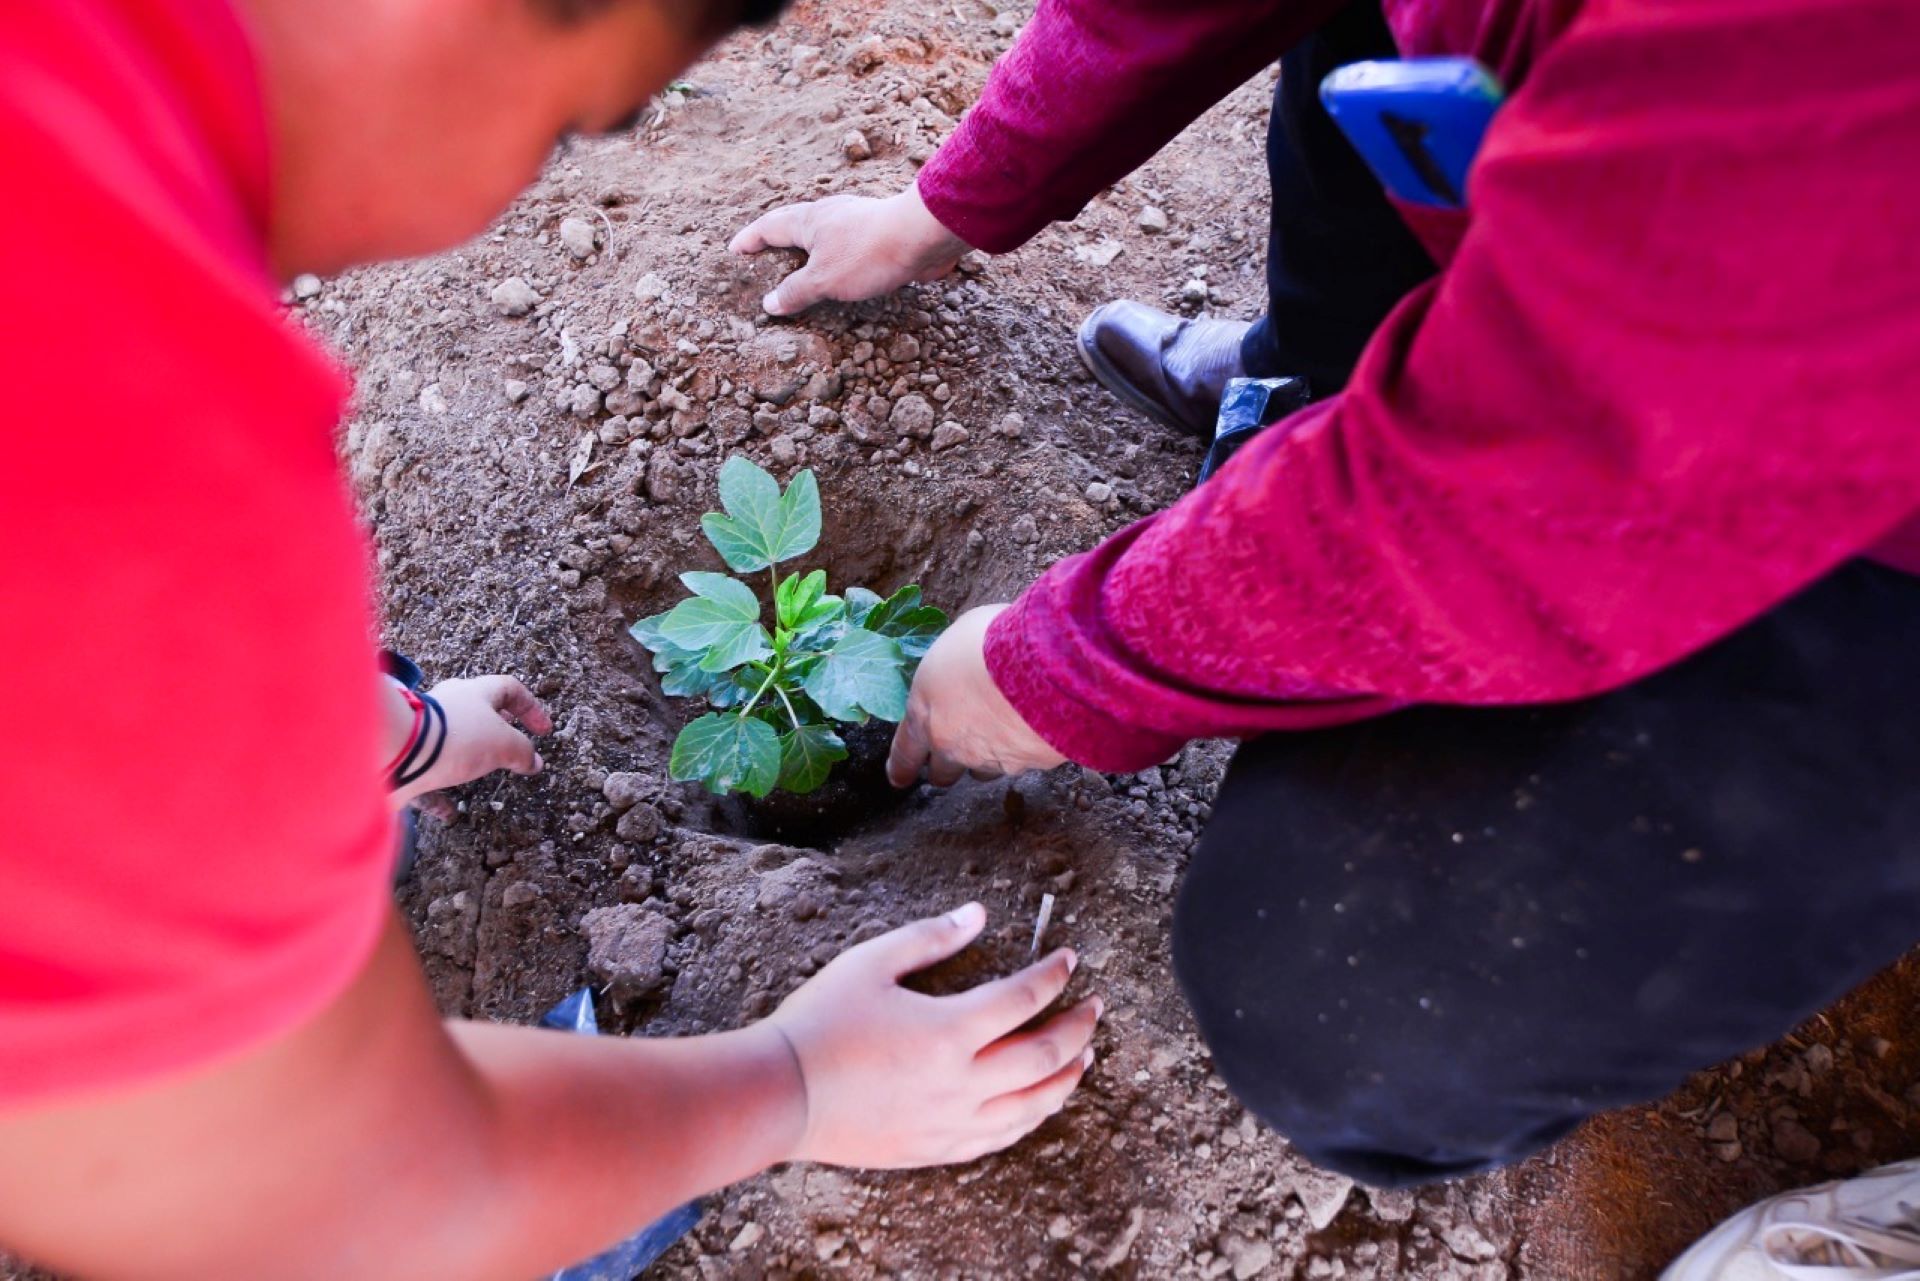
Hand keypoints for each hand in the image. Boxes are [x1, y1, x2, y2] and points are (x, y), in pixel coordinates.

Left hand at [393, 675, 552, 808]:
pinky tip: (448, 812)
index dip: (531, 708)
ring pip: (451, 740)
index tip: (544, 731)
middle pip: (477, 711)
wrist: (396, 751)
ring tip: (479, 774)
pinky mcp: (404, 757)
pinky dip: (439, 795)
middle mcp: (447, 706)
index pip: (509, 689)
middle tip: (510, 745)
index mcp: (474, 693)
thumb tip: (533, 762)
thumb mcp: (504, 744)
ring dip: (468, 757)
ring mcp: (423, 731)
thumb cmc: (455, 738)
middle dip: (496, 729)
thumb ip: (522, 752)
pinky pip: (425, 775)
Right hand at [729, 186, 970, 316]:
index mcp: (808, 221)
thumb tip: (769, 303)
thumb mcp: (823, 279)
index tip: (735, 250)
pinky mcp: (878, 234)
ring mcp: (855, 222)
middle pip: (794, 224)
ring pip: (822, 233)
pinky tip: (842, 269)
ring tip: (800, 262)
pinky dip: (834, 257)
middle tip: (763, 250)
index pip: (768, 227)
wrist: (922, 237)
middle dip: (776, 238)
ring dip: (808, 246)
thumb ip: (795, 291)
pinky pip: (846, 245)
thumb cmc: (868, 254)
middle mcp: (829, 215)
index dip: (749, 240)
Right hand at [767, 903, 1100, 1167]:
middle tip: (1094, 1007)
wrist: (781, 1096)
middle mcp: (961, 1082)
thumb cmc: (820, 1023)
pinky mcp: (936, 1148)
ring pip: (1033, 1105)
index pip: (1023, 998)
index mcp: (949, 1030)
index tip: (1068, 958)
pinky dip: (1032, 1116)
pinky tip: (1039, 1103)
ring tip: (1085, 1057)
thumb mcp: (870, 963)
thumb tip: (978, 914)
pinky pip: (1001, 1136)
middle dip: (1078, 1027)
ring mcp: (951, 1121)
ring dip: (1067, 1078)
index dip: (1053, 974)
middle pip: (1044, 1055)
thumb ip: (930, 937)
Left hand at [888, 605, 1066, 787]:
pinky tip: (1033, 727)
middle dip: (945, 767)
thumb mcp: (954, 642)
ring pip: (982, 771)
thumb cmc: (992, 643)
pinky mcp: (1025, 764)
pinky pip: (1019, 761)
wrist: (1043, 664)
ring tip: (1001, 733)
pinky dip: (1023, 748)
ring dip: (986, 757)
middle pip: (942, 773)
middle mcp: (951, 744)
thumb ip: (949, 668)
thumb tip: (958, 664)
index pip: (904, 752)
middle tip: (954, 754)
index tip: (899, 777)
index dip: (902, 767)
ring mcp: (988, 759)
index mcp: (924, 713)